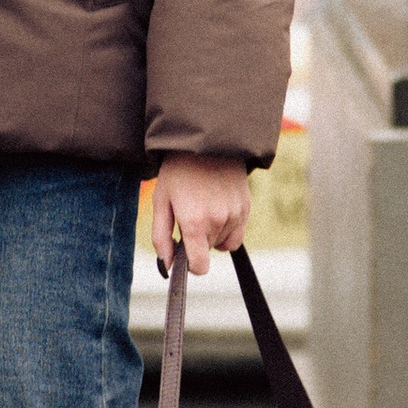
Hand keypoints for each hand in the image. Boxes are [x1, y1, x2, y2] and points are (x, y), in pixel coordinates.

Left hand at [151, 153, 250, 275]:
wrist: (205, 141)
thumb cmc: (177, 171)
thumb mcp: (161, 201)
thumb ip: (161, 238)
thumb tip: (168, 267)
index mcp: (195, 222)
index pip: (200, 266)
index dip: (190, 265)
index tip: (183, 253)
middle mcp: (218, 221)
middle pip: (208, 251)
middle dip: (197, 240)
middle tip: (188, 213)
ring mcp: (235, 214)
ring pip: (222, 242)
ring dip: (212, 233)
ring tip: (203, 205)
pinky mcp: (246, 207)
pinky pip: (237, 234)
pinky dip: (227, 228)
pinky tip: (217, 208)